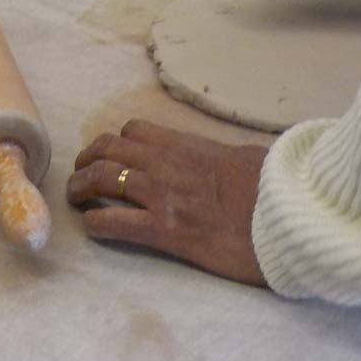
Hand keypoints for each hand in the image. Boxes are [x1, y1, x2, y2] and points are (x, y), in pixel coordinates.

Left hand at [68, 120, 268, 286]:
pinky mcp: (163, 230)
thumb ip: (227, 156)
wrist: (284, 216)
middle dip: (87, 160)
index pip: (134, 130)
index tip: (112, 155)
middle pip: (107, 149)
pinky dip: (96, 223)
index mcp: (186, 144)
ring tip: (76, 198)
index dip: (116, 143)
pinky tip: (94, 227)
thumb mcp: (248, 158)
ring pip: (101, 178)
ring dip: (80, 187)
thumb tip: (235, 162)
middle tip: (82, 175)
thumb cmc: (274, 188)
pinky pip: (113, 222)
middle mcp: (165, 164)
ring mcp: (161, 195)